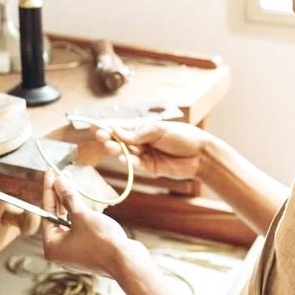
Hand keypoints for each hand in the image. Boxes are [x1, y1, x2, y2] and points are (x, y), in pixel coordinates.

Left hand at [41, 171, 133, 276]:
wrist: (127, 261)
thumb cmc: (102, 242)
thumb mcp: (82, 215)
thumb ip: (69, 198)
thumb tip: (58, 182)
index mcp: (52, 247)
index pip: (46, 213)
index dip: (49, 191)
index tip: (50, 174)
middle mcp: (60, 252)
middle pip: (56, 218)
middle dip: (60, 198)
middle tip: (60, 177)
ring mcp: (74, 253)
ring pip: (68, 223)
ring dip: (70, 205)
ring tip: (71, 186)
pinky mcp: (87, 251)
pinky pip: (79, 230)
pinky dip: (79, 216)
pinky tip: (82, 202)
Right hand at [95, 119, 214, 179]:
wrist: (201, 155)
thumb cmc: (182, 137)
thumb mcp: (159, 130)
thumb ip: (138, 133)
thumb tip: (116, 132)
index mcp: (143, 128)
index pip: (122, 126)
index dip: (107, 126)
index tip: (93, 126)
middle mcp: (142, 141)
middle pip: (121, 140)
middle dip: (110, 138)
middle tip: (100, 137)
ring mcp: (145, 155)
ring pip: (126, 153)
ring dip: (117, 150)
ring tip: (109, 146)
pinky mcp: (150, 168)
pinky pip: (135, 165)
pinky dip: (128, 162)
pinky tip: (123, 158)